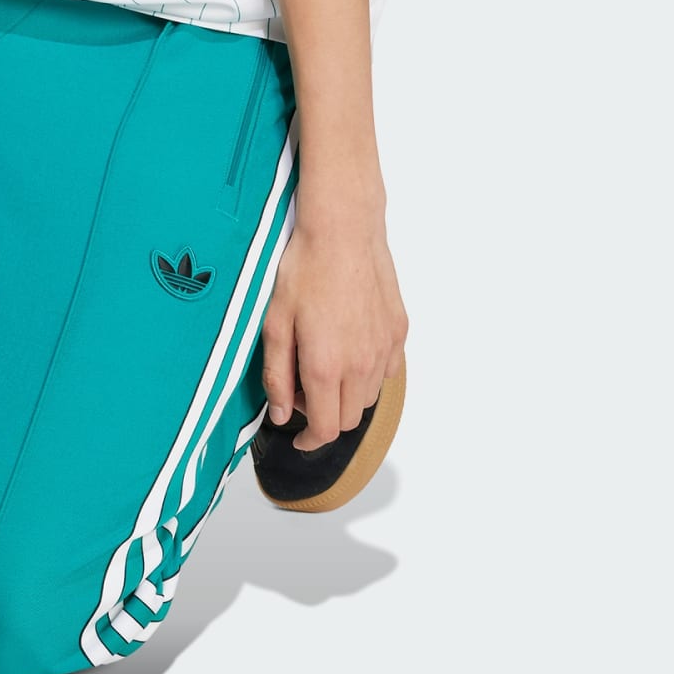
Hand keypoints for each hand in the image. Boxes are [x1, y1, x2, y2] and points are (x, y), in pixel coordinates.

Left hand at [260, 213, 407, 447]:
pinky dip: (367, 375)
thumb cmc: (304, 270)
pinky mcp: (398, 333)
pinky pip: (385, 372)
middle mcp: (362, 365)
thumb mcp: (275, 323)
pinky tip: (348, 349)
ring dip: (345, 397)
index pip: (325, 428)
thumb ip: (277, 375)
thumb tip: (281, 415)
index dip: (308, 441)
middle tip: (300, 389)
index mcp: (327, 366)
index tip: (297, 437)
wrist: (343, 232)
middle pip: (348, 419)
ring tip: (323, 365)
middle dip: (322, 416)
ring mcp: (384, 350)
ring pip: (368, 398)